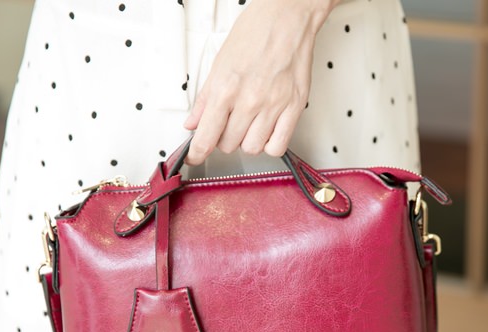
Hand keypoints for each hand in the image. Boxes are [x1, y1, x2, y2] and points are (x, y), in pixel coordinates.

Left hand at [183, 0, 338, 164]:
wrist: (287, 17)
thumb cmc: (255, 32)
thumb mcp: (219, 63)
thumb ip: (206, 98)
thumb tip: (194, 123)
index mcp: (226, 88)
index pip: (206, 136)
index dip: (197, 153)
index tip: (195, 159)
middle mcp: (249, 100)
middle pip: (228, 145)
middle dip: (224, 138)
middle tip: (227, 124)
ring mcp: (273, 105)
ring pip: (252, 148)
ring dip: (246, 141)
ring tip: (248, 124)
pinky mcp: (294, 107)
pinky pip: (278, 145)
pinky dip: (269, 144)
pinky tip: (266, 130)